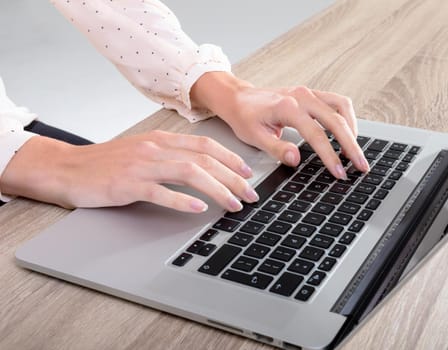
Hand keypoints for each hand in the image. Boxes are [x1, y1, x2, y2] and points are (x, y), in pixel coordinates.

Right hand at [0, 132, 257, 211]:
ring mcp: (142, 165)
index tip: (248, 174)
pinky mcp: (127, 184)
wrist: (68, 168)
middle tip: (251, 195)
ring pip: (190, 173)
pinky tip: (200, 208)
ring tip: (234, 204)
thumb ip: (171, 156)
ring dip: (217, 189)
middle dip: (233, 178)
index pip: (205, 145)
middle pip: (205, 160)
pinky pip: (161, 191)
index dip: (231, 158)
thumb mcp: (143, 152)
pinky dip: (183, 200)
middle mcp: (155, 148)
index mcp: (161, 139)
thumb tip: (203, 170)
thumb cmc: (108, 163)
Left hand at [191, 72, 368, 178]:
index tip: (340, 172)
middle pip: (336, 120)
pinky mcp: (311, 94)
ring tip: (355, 151)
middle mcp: (302, 97)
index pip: (316, 135)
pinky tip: (347, 133)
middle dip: (352, 145)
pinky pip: (336, 102)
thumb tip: (296, 159)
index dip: (330, 156)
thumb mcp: (254, 137)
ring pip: (342, 107)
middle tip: (361, 166)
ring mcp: (308, 93)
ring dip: (352, 129)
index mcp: (287, 108)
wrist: (238, 97)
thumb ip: (276, 148)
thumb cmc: (244, 116)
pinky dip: (346, 117)